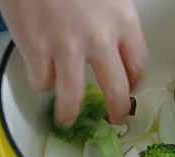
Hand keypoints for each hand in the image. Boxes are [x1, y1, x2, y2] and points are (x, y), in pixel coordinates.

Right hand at [0, 0, 147, 126]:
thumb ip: (113, 17)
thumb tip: (113, 40)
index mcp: (123, 20)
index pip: (138, 64)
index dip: (134, 82)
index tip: (130, 88)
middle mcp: (100, 39)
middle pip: (116, 90)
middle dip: (116, 111)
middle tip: (114, 120)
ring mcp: (66, 46)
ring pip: (74, 96)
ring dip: (71, 113)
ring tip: (68, 120)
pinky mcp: (36, 48)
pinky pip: (42, 81)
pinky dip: (41, 84)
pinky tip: (42, 81)